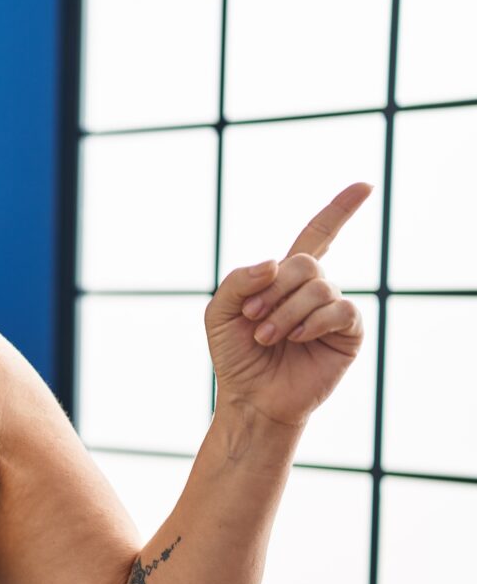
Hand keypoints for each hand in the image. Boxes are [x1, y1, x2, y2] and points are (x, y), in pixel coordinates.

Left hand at [205, 182, 371, 429]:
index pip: (318, 235)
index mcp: (285, 277)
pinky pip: (340, 309)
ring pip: (319, 287)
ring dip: (285, 312)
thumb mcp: (219, 312)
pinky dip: (313, 321)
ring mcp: (333, 309)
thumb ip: (239, 280)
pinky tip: (297, 338)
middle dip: (274, 289)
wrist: (250, 396)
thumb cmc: (235, 354)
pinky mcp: (348, 333)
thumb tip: (277, 263)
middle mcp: (313, 289)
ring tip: (266, 336)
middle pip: (305, 263)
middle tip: (252, 318)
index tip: (365, 186)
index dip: (341, 210)